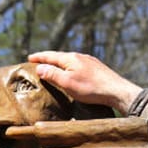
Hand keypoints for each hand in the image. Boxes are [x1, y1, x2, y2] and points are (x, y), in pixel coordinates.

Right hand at [28, 51, 143, 113]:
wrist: (117, 91)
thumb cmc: (91, 89)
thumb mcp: (67, 83)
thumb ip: (52, 74)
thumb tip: (40, 67)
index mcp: (70, 58)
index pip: (50, 55)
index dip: (39, 57)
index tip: (30, 57)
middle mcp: (80, 56)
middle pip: (60, 56)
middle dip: (49, 58)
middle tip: (39, 61)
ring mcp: (90, 61)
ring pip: (70, 60)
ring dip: (60, 63)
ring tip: (53, 66)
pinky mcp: (97, 68)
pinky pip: (79, 65)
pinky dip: (70, 67)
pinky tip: (73, 72)